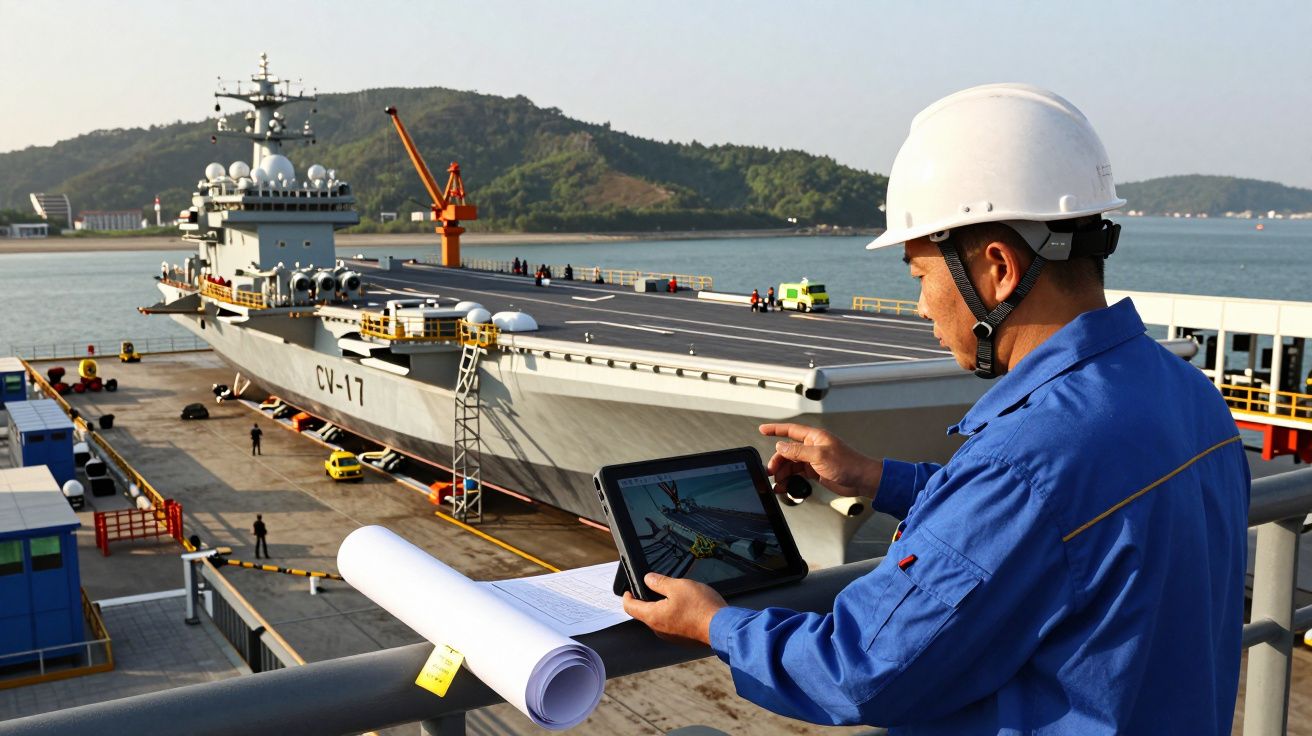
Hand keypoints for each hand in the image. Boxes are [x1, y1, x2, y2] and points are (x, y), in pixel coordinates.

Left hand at [622, 573, 726, 646]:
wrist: (722, 627)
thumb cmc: (700, 607)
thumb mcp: (678, 586)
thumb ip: (660, 582)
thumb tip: (647, 579)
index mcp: (653, 616)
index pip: (630, 607)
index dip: (627, 596)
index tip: (628, 589)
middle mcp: (659, 629)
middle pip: (644, 614)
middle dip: (645, 600)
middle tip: (651, 588)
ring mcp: (671, 636)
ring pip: (659, 619)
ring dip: (661, 607)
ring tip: (671, 595)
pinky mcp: (683, 638)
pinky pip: (671, 625)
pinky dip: (672, 615)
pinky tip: (684, 606)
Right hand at [759, 423, 881, 498]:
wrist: (862, 480)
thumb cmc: (849, 464)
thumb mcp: (820, 456)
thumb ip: (798, 452)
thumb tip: (781, 447)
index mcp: (814, 437)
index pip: (790, 430)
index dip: (775, 429)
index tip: (762, 429)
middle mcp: (813, 447)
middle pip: (787, 451)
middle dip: (777, 461)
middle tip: (770, 471)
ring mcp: (813, 460)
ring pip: (791, 464)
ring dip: (782, 473)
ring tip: (777, 483)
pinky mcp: (815, 472)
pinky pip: (797, 474)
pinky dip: (790, 480)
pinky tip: (785, 486)